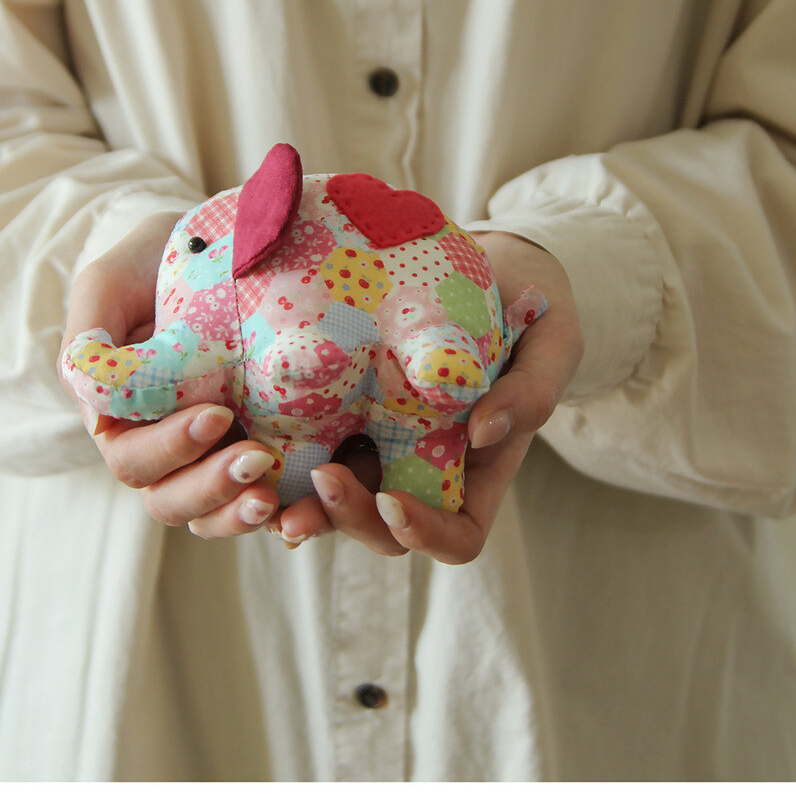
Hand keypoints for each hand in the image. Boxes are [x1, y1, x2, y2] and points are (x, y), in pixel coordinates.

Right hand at [62, 225, 280, 536]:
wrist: (222, 242)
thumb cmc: (153, 262)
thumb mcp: (110, 284)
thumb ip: (89, 339)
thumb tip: (96, 417)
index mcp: (122, 421)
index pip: (134, 461)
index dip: (170, 450)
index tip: (216, 415)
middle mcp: (167, 451)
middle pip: (173, 501)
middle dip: (212, 489)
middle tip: (257, 461)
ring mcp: (214, 458)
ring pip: (215, 515)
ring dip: (242, 515)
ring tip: (278, 500)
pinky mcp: (266, 454)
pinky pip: (272, 503)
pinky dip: (288, 513)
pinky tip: (307, 507)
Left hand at [277, 238, 582, 565]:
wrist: (498, 265)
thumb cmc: (537, 310)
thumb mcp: (554, 344)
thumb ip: (533, 392)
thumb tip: (484, 434)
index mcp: (479, 471)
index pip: (458, 537)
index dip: (425, 535)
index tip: (393, 502)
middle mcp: (424, 469)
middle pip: (383, 527)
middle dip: (347, 519)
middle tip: (317, 481)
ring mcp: (380, 441)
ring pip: (334, 497)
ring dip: (299, 500)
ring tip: (261, 479)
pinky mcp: (344, 406)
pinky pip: (308, 442)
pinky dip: (279, 450)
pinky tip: (248, 432)